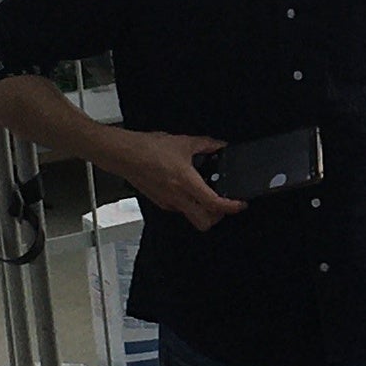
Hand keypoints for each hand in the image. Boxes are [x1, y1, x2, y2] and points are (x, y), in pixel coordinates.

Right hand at [109, 127, 238, 230]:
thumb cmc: (148, 148)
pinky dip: (189, 204)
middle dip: (218, 217)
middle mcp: (177, 197)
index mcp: (186, 182)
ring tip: (207, 196)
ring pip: (192, 218)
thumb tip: (220, 146)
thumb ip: (206, 145)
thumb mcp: (183, 142)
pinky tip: (189, 189)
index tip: (240, 204)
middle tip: (224, 204)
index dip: (231, 207)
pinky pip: (180, 209)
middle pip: (204, 222)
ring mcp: (168, 202)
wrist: (125, 154)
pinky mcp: (160, 202)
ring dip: (203, 211)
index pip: (214, 203)